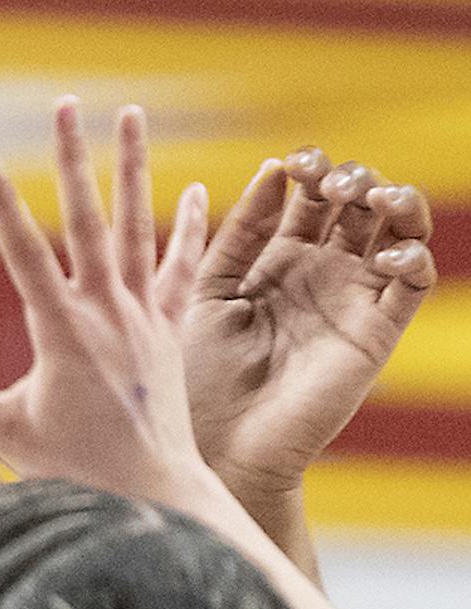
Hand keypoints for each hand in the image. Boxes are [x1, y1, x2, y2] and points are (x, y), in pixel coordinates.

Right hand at [0, 101, 220, 510]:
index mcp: (62, 331)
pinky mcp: (170, 330)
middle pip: (87, 219)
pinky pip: (183, 269)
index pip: (23, 251)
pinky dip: (190, 228)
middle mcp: (107, 312)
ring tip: (129, 115)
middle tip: (65, 105)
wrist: (156, 492)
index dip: (0, 200)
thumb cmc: (75, 470)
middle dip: (72, 159)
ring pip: (137, 227)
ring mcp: (144, 316)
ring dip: (131, 168)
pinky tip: (197, 190)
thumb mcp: (2, 432)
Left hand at [177, 147, 435, 504]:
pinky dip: (411, 257)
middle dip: (352, 178)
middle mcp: (322, 273)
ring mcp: (353, 300)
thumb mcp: (208, 291)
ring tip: (373, 198)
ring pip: (401, 232)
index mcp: (278, 259)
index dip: (309, 170)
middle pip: (360, 203)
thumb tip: (273, 168)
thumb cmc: (195, 374)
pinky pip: (413, 283)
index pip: (311, 196)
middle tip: (329, 184)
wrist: (214, 444)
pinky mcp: (376, 333)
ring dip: (397, 201)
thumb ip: (239, 233)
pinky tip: (385, 255)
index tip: (291, 164)